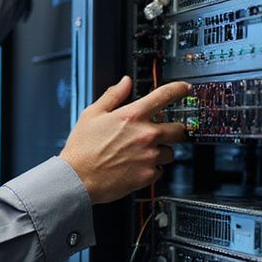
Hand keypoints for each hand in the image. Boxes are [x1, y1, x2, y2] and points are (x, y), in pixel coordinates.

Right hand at [59, 76, 189, 204]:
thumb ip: (113, 96)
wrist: (77, 178)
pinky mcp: (148, 175)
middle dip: (174, 130)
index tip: (185, 89)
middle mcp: (145, 135)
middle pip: (179, 130)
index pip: (164, 96)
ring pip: (169, 153)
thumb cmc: (82, 148)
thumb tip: (125, 82)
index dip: (179, 89)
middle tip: (163, 133)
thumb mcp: (92, 114)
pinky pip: (159, 171)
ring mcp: (149, 157)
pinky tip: (135, 167)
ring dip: (160, 152)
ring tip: (140, 154)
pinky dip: (151, 169)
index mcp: (132, 116)